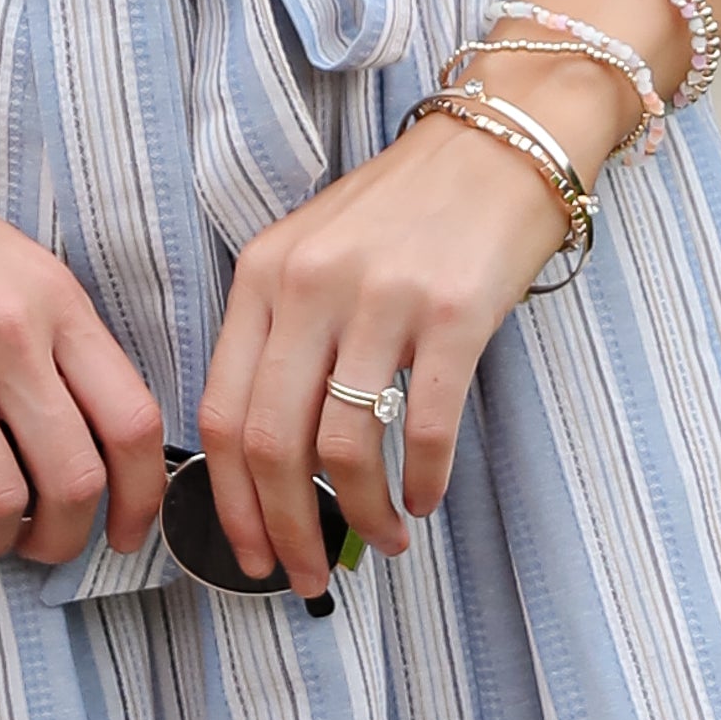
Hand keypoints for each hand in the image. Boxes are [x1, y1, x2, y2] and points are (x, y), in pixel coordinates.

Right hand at [0, 96, 168, 569]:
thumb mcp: (9, 260)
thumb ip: (55, 338)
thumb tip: (89, 439)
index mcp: (52, 296)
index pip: (132, 420)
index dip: (142, 497)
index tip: (126, 532)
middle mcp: (5, 331)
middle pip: (75, 478)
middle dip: (65, 536)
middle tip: (44, 544)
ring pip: (1, 501)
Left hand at [195, 102, 585, 601]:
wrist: (499, 141)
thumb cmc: (403, 212)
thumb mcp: (314, 254)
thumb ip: (283, 340)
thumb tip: (270, 466)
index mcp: (263, 274)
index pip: (221, 411)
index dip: (229, 501)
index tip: (249, 554)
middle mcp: (311, 283)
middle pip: (274, 443)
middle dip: (287, 529)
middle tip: (308, 578)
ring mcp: (382, 296)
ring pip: (346, 448)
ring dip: (362, 517)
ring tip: (384, 541)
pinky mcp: (455, 311)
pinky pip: (425, 427)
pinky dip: (423, 482)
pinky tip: (427, 501)